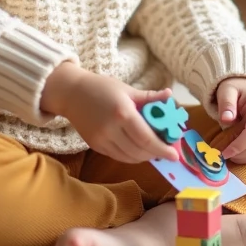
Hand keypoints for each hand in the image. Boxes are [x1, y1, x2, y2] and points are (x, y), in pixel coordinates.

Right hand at [41, 63, 178, 164]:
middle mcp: (111, 129)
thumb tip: (169, 95)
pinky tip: (138, 150)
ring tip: (154, 151)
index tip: (175, 155)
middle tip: (166, 151)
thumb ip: (149, 97)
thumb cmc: (101, 87)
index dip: (162, 149)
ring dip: (144, 157)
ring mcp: (102, 140)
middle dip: (156, 154)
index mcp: (123, 113)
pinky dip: (131, 156)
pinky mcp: (95, 146)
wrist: (71, 93)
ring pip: (129, 157)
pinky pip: (118, 156)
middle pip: (139, 151)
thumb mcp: (127, 89)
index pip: (146, 138)